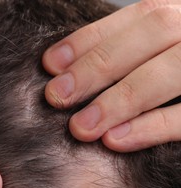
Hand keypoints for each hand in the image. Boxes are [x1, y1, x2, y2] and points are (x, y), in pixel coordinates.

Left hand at [43, 0, 180, 151]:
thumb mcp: (168, 53)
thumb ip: (135, 53)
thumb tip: (67, 70)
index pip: (140, 14)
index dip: (92, 38)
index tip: (50, 64)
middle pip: (154, 31)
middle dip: (98, 65)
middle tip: (56, 97)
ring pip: (173, 70)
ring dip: (120, 99)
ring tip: (80, 127)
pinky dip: (153, 127)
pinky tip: (117, 140)